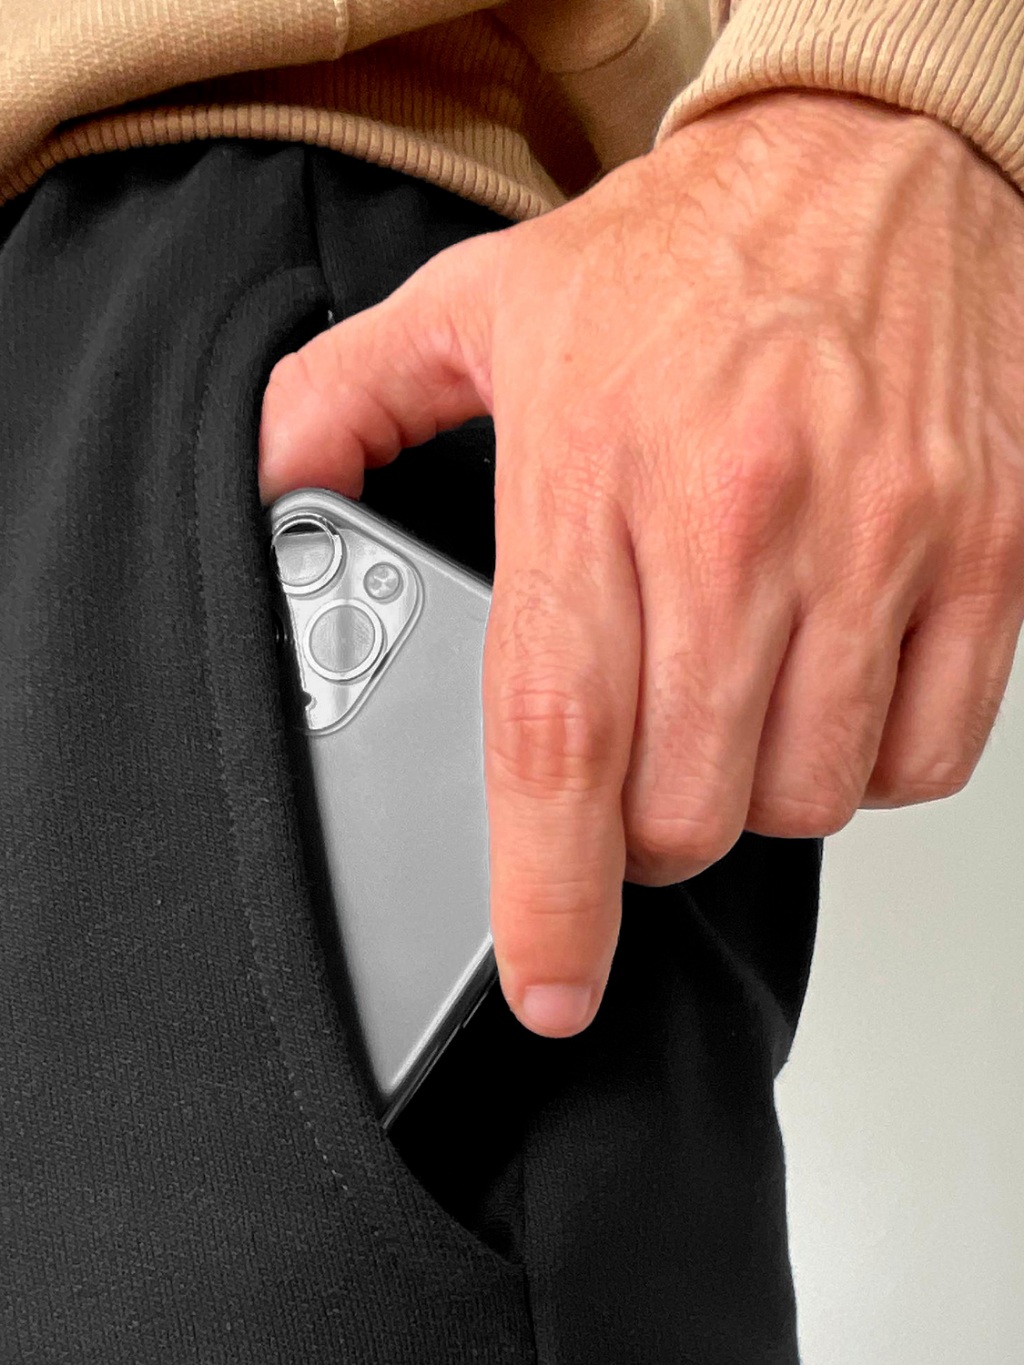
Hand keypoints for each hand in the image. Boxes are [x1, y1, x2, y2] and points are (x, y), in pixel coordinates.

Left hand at [258, 91, 1023, 1038]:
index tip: (551, 980)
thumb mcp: (487, 302)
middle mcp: (741, 520)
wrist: (873, 164)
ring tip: (732, 708)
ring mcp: (877, 541)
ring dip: (754, 792)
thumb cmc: (689, 250)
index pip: (559, 740)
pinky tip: (831, 690)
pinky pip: (927, 754)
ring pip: (806, 793)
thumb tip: (281, 481)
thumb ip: (352, 399)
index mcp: (598, 473)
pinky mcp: (984, 553)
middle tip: (638, 770)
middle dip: (647, 835)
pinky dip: (871, 762)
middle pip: (685, 801)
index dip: (550, 896)